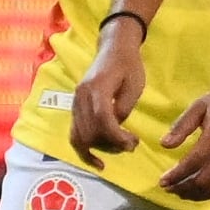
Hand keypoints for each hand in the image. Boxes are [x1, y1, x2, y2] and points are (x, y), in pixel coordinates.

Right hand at [71, 22, 149, 167]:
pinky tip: (97, 160)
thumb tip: (116, 128)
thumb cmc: (129, 64)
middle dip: (110, 145)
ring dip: (99, 148)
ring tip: (121, 148)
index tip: (132, 143)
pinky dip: (84, 149)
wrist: (114, 48)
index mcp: (97, 88)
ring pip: (79, 136)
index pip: (102, 119)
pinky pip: (75, 133)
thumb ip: (125, 107)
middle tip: (132, 145)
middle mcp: (81, 97)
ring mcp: (75, 103)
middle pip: (89, 131)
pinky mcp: (76, 108)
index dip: (116, 136)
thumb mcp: (135, 85)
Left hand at [156, 81, 209, 199]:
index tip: (162, 181)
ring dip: (198, 194)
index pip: (194, 162)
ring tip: (183, 193)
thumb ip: (182, 124)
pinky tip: (203, 191)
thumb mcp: (203, 104)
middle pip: (205, 179)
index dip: (177, 175)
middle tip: (169, 189)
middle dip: (184, 187)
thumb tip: (164, 145)